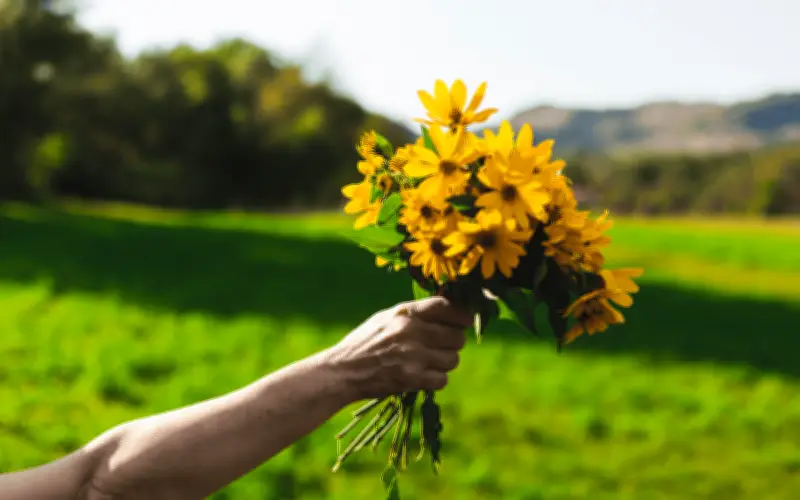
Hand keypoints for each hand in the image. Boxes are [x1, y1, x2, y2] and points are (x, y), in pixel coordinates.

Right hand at [326, 297, 472, 401]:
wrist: (342, 370)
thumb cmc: (364, 342)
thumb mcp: (385, 317)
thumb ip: (413, 313)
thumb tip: (446, 308)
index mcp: (406, 313)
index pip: (447, 306)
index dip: (463, 313)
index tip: (466, 320)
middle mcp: (412, 332)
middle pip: (457, 336)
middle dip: (453, 342)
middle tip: (442, 346)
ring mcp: (414, 356)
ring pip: (453, 359)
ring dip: (445, 362)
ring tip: (429, 362)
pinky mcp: (412, 378)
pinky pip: (442, 379)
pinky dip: (436, 379)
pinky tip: (423, 375)